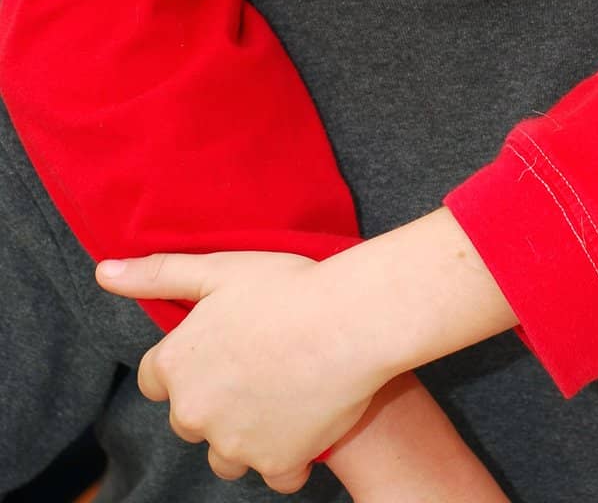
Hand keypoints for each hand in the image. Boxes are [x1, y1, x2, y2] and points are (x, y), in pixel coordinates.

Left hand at [96, 249, 380, 489]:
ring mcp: (234, 443)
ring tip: (284, 392)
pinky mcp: (275, 463)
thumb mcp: (219, 269)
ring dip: (247, 433)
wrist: (349, 322)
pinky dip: (288, 455)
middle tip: (260, 364)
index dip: (189, 360)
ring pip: (227, 452)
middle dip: (216, 399)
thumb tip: (103, 273)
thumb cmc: (287, 288)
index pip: (156, 378)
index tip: (221, 346)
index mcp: (176, 364)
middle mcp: (194, 412)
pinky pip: (274, 472)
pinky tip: (308, 418)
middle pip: (190, 419)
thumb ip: (158, 274)